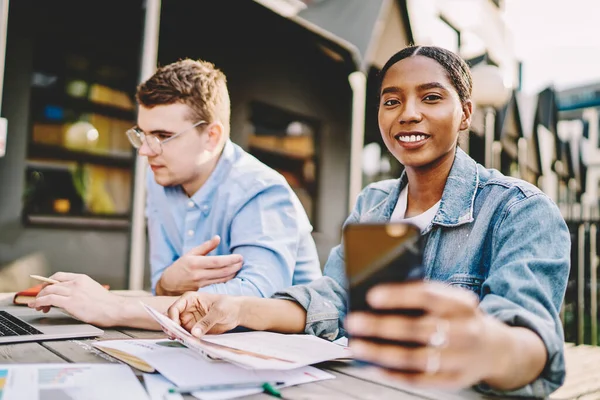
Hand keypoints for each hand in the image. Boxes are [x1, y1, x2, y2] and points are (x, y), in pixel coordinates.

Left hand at [27, 272, 122, 327]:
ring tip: (36, 305)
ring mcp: (73, 292)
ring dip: (39, 298)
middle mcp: (76, 283)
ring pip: (48, 290)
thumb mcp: (92, 290)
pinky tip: (37, 306)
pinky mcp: (70, 303)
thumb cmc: (106, 303)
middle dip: (41, 292)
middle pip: (51, 283)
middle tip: (39, 300)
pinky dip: (40, 302)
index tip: (43, 289)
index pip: (59, 276)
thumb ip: (78, 290)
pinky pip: (49, 299)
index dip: (47, 282)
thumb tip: (65, 296)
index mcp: (82, 278)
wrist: (115, 309)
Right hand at [157, 235, 242, 295]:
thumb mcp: (190, 254)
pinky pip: (217, 285)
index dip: (230, 260)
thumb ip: (206, 246)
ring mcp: (200, 284)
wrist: (168, 285)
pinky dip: (226, 280)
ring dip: (233, 273)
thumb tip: (218, 238)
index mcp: (195, 263)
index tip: (240, 256)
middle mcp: (198, 274)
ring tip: (239, 267)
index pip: (217, 261)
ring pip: (221, 279)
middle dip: (235, 266)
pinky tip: (232, 276)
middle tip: (242, 262)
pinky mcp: (202, 291)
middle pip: (222, 271)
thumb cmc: (180, 267)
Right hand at [167, 291, 242, 336]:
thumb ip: (207, 321)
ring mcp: (189, 320)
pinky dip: (184, 339)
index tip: (176, 328)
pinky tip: (187, 342)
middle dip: (171, 328)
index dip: (172, 319)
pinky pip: (185, 335)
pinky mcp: (194, 329)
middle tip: (175, 337)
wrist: (237, 313)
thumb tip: (194, 333)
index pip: (174, 308)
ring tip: (181, 340)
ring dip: (176, 335)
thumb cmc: (228, 305)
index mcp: (190, 299)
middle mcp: (187, 309)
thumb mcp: (219, 311)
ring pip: (176, 329)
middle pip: (172, 320)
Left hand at [344, 281, 508, 389]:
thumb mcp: (449, 300)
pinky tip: (373, 366)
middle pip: (419, 329)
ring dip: (382, 354)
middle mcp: (465, 330)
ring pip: (416, 358)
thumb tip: (376, 301)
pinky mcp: (455, 380)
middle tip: (354, 322)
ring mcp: (462, 358)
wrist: (494, 348)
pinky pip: (419, 379)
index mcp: (462, 303)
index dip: (399, 296)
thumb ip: (420, 296)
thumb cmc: (457, 318)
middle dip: (382, 326)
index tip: (372, 295)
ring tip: (357, 346)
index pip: (429, 295)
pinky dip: (393, 374)